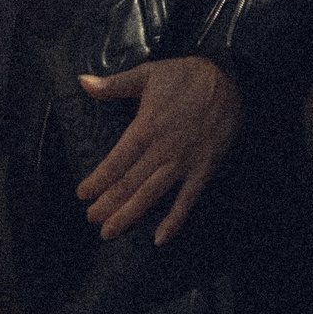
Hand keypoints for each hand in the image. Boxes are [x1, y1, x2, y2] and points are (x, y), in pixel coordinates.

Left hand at [74, 56, 240, 245]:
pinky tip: (160, 239)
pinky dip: (175, 220)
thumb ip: (114, 84)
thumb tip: (82, 81)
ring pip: (152, 195)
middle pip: (129, 183)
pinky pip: (188, 200)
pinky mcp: (203, 169)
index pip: (115, 161)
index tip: (82, 194)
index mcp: (146, 127)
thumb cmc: (186, 76)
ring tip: (110, 231)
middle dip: (107, 204)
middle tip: (91, 218)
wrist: (230, 80)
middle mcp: (162, 149)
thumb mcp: (147, 74)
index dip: (97, 180)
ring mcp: (184, 162)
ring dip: (130, 215)